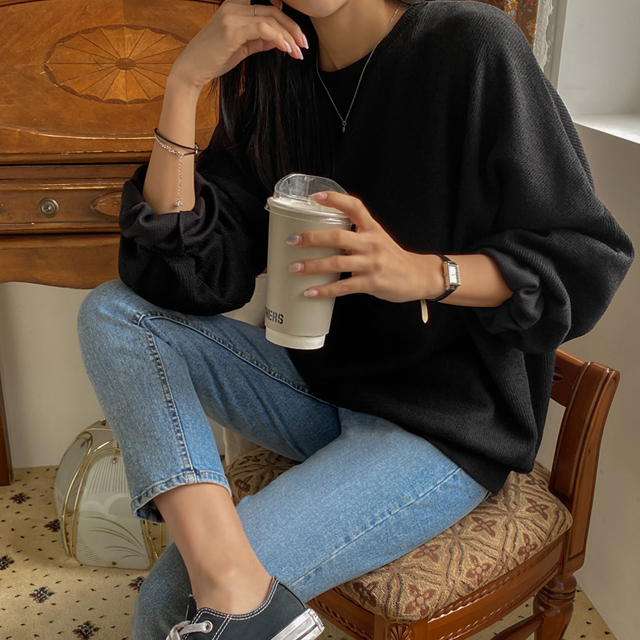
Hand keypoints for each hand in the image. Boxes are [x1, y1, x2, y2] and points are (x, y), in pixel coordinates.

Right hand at [170, 0, 307, 88]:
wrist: (192, 70)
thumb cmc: (215, 59)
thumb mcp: (243, 46)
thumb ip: (261, 39)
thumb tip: (281, 39)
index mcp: (236, 6)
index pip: (269, 7)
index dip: (287, 19)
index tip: (299, 37)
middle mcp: (234, 5)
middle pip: (273, 11)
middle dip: (293, 29)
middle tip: (305, 45)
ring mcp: (232, 16)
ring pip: (271, 19)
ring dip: (289, 36)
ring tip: (299, 52)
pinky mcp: (232, 30)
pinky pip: (262, 29)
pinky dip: (278, 38)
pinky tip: (287, 49)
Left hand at [287, 191, 444, 301]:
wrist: (418, 276)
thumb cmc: (392, 258)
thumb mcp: (378, 239)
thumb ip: (355, 236)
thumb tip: (323, 239)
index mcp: (372, 229)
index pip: (355, 207)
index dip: (336, 199)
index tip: (316, 197)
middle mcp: (371, 243)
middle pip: (337, 236)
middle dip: (311, 238)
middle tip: (292, 240)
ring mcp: (371, 264)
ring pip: (336, 263)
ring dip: (312, 266)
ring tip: (294, 268)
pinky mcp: (372, 283)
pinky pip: (343, 287)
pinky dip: (325, 290)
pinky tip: (310, 292)